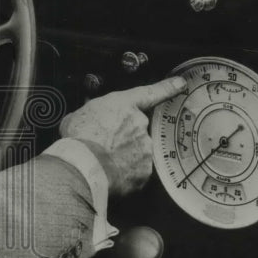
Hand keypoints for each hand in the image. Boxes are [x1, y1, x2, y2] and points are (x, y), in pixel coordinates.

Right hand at [58, 76, 187, 197]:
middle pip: (137, 129)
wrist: (84, 165)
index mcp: (123, 105)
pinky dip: (125, 173)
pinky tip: (110, 174)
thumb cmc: (78, 139)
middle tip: (105, 145)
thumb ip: (89, 115)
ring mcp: (144, 147)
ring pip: (137, 151)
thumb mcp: (76, 116)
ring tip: (104, 162)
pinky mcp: (145, 170)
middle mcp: (139, 124)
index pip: (150, 93)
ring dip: (124, 156)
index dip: (168, 87)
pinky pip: (136, 171)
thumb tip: (85, 119)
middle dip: (124, 136)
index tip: (180, 84)